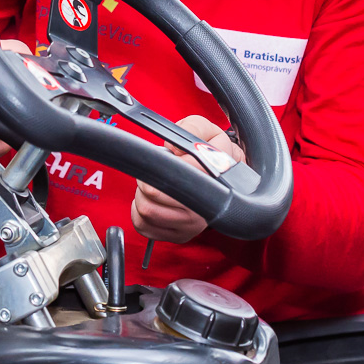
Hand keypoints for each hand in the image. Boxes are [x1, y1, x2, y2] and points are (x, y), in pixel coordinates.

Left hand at [131, 115, 245, 243]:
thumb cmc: (209, 153)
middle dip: (148, 178)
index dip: (163, 163)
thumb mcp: (205, 129)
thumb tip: (174, 147)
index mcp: (212, 178)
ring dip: (142, 195)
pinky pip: (144, 226)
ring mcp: (193, 224)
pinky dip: (138, 212)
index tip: (167, 157)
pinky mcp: (180, 235)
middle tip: (156, 171)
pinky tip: (151, 201)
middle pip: (153, 193)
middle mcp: (205, 206)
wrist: (224, 179)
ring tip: (154, 185)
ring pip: (146, 210)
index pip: (177, 174)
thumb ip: (191, 127)